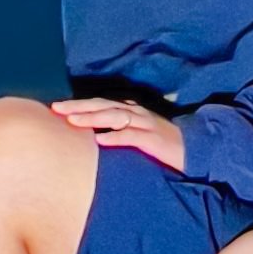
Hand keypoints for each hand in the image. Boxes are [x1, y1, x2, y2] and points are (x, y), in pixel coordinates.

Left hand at [49, 98, 184, 171]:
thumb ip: (120, 130)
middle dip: (78, 107)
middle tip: (56, 109)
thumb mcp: (139, 133)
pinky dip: (116, 137)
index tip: (56, 109)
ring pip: (115, 117)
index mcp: (131, 111)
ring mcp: (146, 125)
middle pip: (103, 106)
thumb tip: (95, 136)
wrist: (196, 149)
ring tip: (72, 121)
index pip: (100, 104)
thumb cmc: (164, 144)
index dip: (79, 105)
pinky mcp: (154, 139)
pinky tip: (101, 141)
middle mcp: (136, 113)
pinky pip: (132, 137)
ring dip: (92, 118)